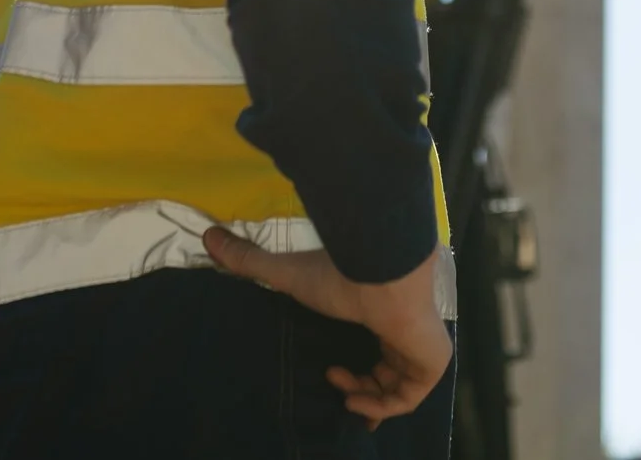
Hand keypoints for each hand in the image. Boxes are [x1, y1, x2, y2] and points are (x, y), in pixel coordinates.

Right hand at [202, 227, 451, 424]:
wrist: (382, 271)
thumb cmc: (341, 274)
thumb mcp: (288, 274)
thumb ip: (250, 261)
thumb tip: (207, 235)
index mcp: (382, 311)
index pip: (380, 347)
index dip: (361, 370)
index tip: (332, 378)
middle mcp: (406, 329)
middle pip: (392, 372)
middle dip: (363, 389)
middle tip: (335, 387)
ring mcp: (423, 346)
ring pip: (400, 386)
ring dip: (368, 396)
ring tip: (343, 391)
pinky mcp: (433, 361)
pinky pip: (411, 396)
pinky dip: (384, 406)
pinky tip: (357, 398)